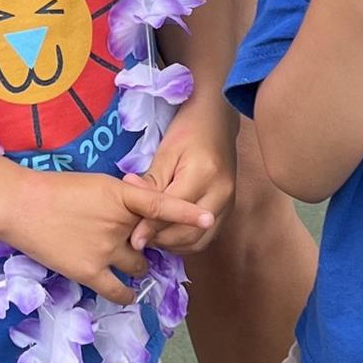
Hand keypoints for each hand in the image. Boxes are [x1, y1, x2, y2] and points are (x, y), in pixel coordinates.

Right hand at [2, 168, 213, 304]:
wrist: (21, 205)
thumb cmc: (56, 189)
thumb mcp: (96, 185)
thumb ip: (122, 201)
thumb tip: (141, 216)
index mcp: (120, 195)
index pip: (161, 204)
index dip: (186, 214)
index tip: (208, 219)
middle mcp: (118, 224)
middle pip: (151, 240)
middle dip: (150, 243)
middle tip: (140, 241)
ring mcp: (105, 250)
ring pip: (139, 265)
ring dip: (138, 264)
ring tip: (126, 258)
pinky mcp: (89, 272)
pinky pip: (119, 290)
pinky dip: (127, 292)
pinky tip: (128, 291)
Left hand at [130, 111, 234, 254]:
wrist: (217, 118)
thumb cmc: (189, 128)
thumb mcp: (165, 152)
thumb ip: (151, 183)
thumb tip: (133, 211)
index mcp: (204, 175)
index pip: (173, 210)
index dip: (150, 227)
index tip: (133, 240)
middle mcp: (221, 194)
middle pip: (189, 231)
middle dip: (161, 240)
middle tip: (139, 238)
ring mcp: (229, 204)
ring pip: (199, 240)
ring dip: (174, 244)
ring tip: (152, 236)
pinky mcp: (229, 209)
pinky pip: (207, 236)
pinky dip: (186, 240)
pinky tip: (169, 234)